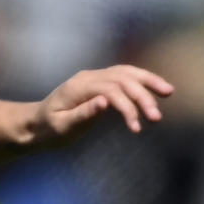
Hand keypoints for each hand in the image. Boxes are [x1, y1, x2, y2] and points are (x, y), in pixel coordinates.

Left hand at [32, 64, 173, 141]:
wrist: (35, 124)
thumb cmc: (47, 130)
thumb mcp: (61, 127)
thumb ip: (83, 114)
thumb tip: (105, 102)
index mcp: (78, 87)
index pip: (111, 90)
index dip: (127, 107)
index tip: (136, 126)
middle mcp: (88, 77)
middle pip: (122, 78)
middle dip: (143, 96)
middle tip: (157, 117)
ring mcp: (94, 78)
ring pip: (126, 73)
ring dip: (148, 81)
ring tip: (169, 92)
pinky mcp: (99, 83)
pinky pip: (124, 77)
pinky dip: (141, 81)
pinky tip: (154, 90)